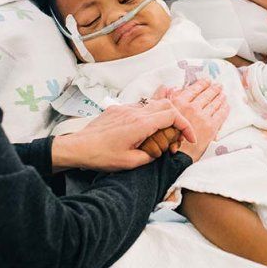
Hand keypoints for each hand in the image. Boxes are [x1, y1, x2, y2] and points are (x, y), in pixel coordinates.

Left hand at [50, 100, 196, 170]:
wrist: (77, 147)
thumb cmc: (101, 156)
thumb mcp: (130, 163)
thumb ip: (151, 156)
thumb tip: (159, 151)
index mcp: (141, 124)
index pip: (173, 115)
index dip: (186, 126)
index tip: (189, 138)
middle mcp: (135, 112)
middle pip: (167, 105)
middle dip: (177, 120)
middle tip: (175, 138)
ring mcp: (126, 108)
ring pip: (154, 105)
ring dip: (163, 119)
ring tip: (159, 137)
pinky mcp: (118, 109)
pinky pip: (140, 109)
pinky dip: (149, 118)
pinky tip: (143, 134)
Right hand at [155, 79, 228, 160]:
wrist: (173, 156)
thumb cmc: (164, 138)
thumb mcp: (160, 114)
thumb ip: (164, 99)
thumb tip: (169, 88)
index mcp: (178, 103)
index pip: (193, 89)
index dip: (202, 84)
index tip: (207, 81)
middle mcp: (192, 108)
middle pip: (206, 95)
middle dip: (214, 89)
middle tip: (219, 86)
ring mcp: (202, 117)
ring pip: (215, 103)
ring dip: (220, 97)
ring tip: (223, 94)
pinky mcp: (211, 127)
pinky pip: (220, 114)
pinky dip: (224, 108)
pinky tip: (226, 105)